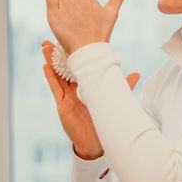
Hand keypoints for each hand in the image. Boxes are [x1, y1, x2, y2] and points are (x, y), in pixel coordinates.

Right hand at [41, 40, 139, 159]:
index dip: (73, 55)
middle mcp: (75, 89)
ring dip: (50, 61)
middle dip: (57, 54)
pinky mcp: (63, 105)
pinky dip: (50, 77)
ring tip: (45, 47)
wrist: (97, 142)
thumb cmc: (105, 122)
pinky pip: (55, 88)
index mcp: (86, 86)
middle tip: (52, 40)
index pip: (78, 67)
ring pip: (57, 75)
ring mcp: (68, 97)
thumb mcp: (114, 99)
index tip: (70, 41)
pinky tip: (45, 66)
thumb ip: (123, 86)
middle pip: (64, 68)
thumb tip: (137, 73)